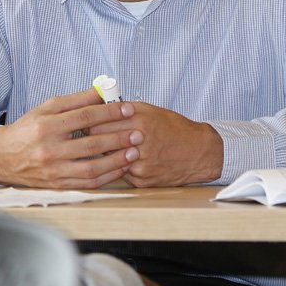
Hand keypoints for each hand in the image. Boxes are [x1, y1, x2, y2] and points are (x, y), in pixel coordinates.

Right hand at [0, 88, 138, 188]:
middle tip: (138, 133)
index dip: (109, 112)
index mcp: (47, 126)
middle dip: (118, 138)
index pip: (85, 117)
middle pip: (91, 144)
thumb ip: (75, 100)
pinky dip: (107, 176)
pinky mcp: (57, 185)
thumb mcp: (47, 108)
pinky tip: (120, 168)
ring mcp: (53, 170)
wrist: (3, 157)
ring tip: (134, 152)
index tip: (127, 108)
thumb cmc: (28, 129)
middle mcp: (50, 149)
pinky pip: (87, 183)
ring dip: (117, 161)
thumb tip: (101, 91)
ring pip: (92, 168)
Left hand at [88, 100, 222, 186]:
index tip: (86, 122)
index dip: (90, 123)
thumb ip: (124, 109)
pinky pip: (121, 173)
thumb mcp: (150, 110)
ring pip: (109, 160)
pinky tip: (128, 160)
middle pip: (101, 143)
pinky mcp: (142, 180)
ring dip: (107, 154)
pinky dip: (121, 166)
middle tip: (90, 137)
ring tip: (110, 148)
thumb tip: (98, 105)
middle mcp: (140, 144)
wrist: (199, 153)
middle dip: (95, 139)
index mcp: (140, 123)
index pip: (99, 124)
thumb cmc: (174, 128)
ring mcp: (140, 165)